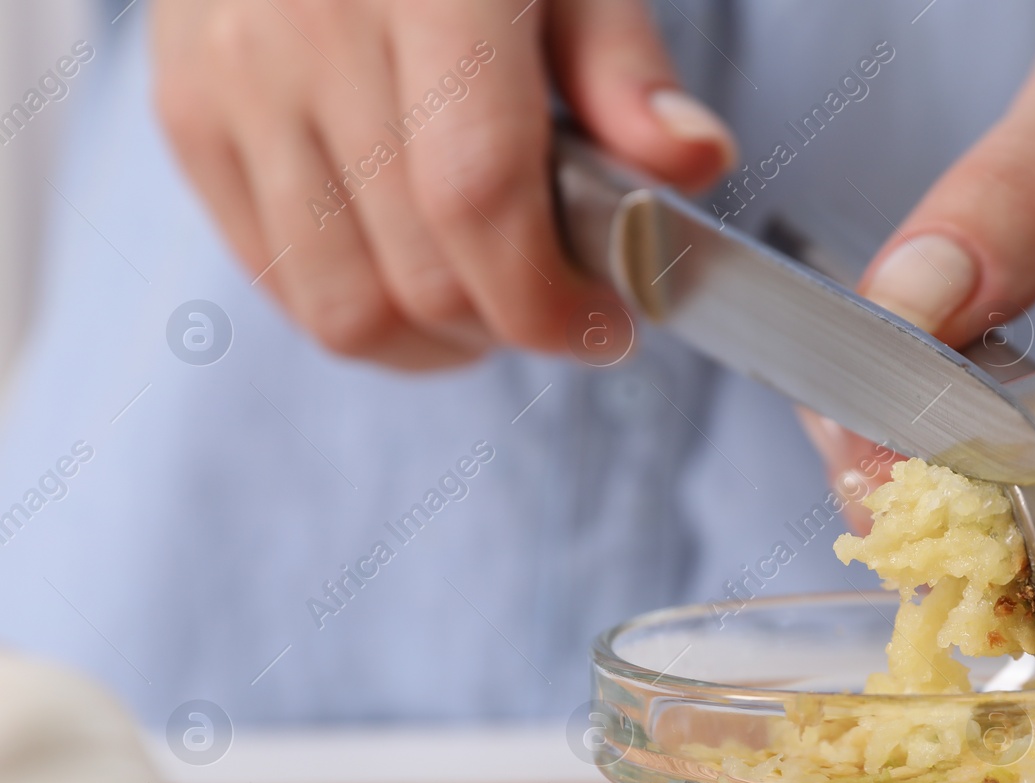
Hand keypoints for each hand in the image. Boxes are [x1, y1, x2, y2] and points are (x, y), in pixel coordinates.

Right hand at [152, 0, 736, 368]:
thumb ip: (625, 67)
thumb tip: (691, 162)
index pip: (478, 198)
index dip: (549, 299)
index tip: (607, 325)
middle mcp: (309, 33)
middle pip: (420, 277)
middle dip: (511, 323)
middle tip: (557, 299)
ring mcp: (233, 82)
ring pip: (343, 311)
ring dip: (437, 341)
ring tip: (485, 295)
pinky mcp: (188, 117)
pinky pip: (278, 283)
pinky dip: (362, 311)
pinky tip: (409, 270)